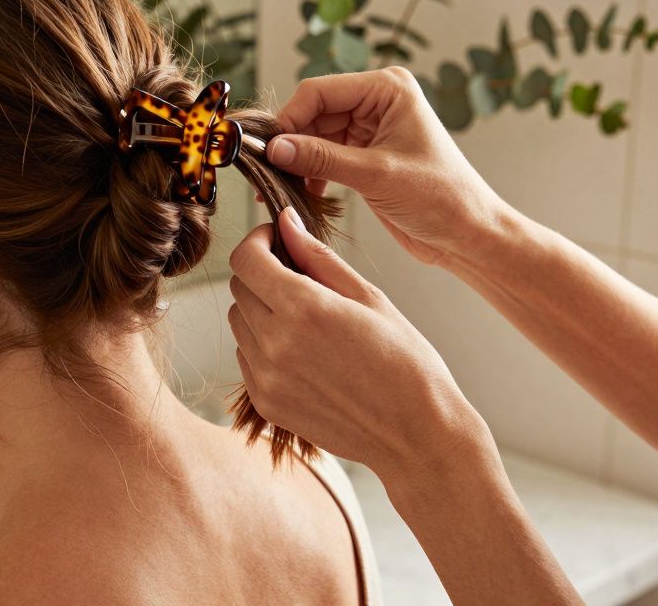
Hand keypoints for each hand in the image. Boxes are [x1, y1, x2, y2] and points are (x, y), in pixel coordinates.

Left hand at [227, 206, 489, 479]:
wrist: (417, 435)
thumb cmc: (407, 363)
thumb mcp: (370, 298)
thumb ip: (319, 258)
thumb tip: (286, 222)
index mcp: (303, 310)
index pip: (245, 260)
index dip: (256, 241)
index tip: (273, 239)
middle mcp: (276, 344)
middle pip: (239, 289)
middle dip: (262, 275)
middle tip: (298, 279)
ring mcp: (266, 378)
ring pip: (239, 323)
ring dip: (261, 311)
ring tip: (306, 321)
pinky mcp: (266, 403)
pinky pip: (246, 358)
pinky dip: (264, 346)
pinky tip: (303, 353)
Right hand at [266, 67, 510, 265]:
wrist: (466, 234)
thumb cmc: (439, 197)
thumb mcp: (375, 175)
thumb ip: (321, 159)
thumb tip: (274, 149)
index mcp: (387, 89)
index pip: (320, 92)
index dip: (290, 119)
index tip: (267, 151)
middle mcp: (376, 102)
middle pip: (312, 113)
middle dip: (290, 143)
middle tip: (265, 173)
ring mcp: (369, 129)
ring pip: (313, 137)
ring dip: (296, 162)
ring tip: (278, 188)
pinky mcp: (363, 155)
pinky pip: (322, 157)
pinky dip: (309, 175)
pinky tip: (299, 195)